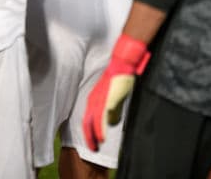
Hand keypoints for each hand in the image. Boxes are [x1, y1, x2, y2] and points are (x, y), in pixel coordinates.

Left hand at [82, 34, 150, 150]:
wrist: (123, 62)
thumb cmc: (118, 78)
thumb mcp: (114, 95)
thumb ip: (112, 108)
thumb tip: (111, 121)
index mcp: (95, 97)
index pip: (88, 117)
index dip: (88, 130)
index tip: (91, 142)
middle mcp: (95, 97)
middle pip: (88, 120)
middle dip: (88, 135)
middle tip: (91, 148)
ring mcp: (101, 96)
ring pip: (94, 119)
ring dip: (95, 132)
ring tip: (96, 144)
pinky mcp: (109, 96)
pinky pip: (103, 114)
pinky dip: (101, 125)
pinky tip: (102, 134)